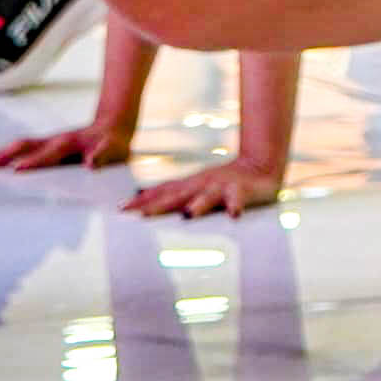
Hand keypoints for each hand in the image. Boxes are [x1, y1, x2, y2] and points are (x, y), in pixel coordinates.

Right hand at [0, 119, 136, 174]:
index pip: (47, 155)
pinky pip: (22, 148)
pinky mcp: (45, 145)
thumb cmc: (113, 143)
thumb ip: (103, 156)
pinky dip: (5, 155)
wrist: (114, 125)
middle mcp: (54, 141)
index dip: (32, 163)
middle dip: (3, 156)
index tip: (16, 171)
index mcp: (69, 144)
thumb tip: (91, 164)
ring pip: (19, 145)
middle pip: (23, 146)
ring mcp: (48, 142)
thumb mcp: (114, 150)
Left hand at [128, 159, 282, 218]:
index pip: (160, 192)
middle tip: (140, 215)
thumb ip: (172, 195)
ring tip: (188, 215)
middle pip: (177, 195)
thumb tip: (141, 203)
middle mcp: (200, 184)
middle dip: (159, 205)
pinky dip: (236, 206)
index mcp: (188, 185)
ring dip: (198, 205)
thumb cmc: (222, 182)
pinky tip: (234, 215)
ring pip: (207, 196)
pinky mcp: (242, 190)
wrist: (259, 164)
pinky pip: (239, 199)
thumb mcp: (194, 187)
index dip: (141, 201)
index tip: (121, 211)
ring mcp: (221, 186)